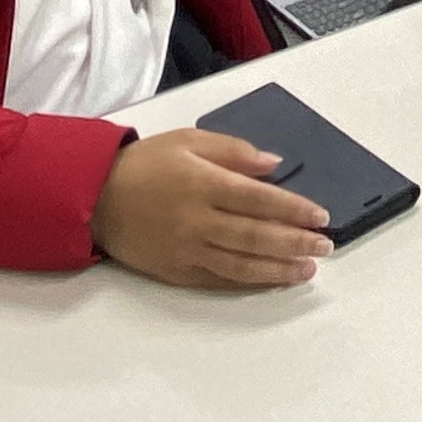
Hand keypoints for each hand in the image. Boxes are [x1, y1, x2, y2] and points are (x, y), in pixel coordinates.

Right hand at [92, 129, 333, 289]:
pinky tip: (271, 279)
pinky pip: (219, 280)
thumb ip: (234, 151)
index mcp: (203, 183)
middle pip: (256, 235)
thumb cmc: (146, 163)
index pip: (259, 200)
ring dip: (279, 268)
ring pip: (242, 264)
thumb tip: (275, 166)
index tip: (321, 215)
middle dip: (296, 242)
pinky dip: (249, 281)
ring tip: (308, 268)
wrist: (95, 197)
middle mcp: (198, 220)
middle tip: (326, 245)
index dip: (294, 209)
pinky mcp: (177, 272)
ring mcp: (187, 250)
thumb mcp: (188, 140)